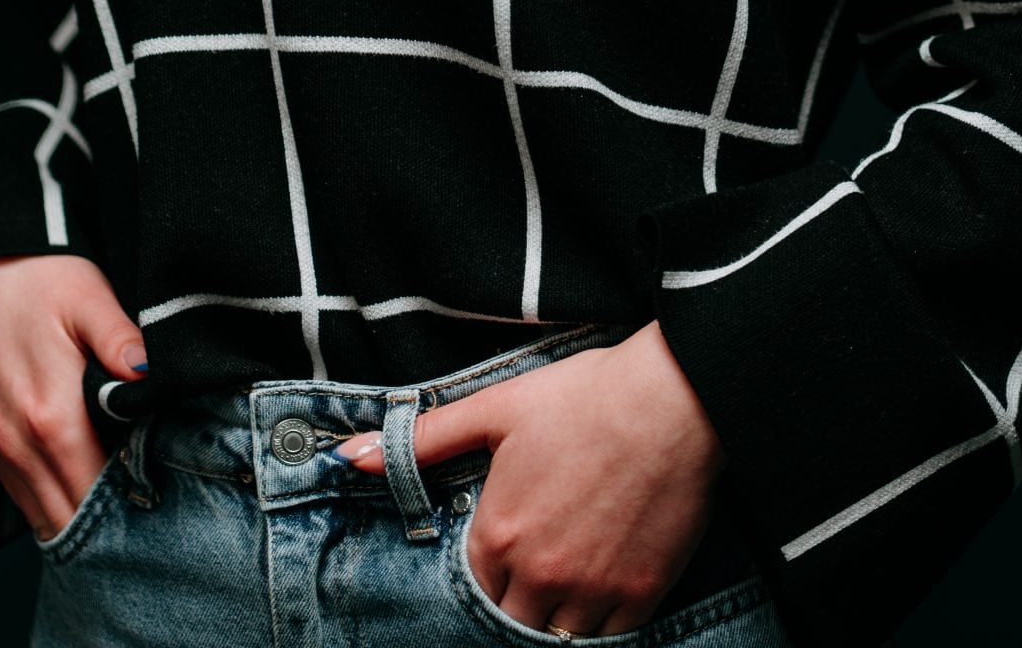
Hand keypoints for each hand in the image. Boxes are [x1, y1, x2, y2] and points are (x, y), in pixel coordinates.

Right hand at [0, 253, 146, 538]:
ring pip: (43, 516)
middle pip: (70, 516)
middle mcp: (19, 446)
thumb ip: (122, 344)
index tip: (162, 488)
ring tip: (118, 493)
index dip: (132, 499)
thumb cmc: (36, 277)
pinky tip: (80, 481)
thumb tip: (153, 379)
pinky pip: (21, 496)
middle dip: (109, 518)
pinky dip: (51, 500)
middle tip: (147, 496)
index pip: (97, 494)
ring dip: (78, 513)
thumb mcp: (88, 298)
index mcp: (51, 418)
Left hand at [335, 322, 724, 636]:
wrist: (672, 399)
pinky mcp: (640, 596)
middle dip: (514, 603)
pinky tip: (596, 595)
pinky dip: (597, 627)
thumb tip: (349, 456)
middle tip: (529, 571)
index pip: (471, 589)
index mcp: (499, 535)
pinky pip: (607, 642)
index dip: (483, 571)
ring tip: (560, 583)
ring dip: (552, 620)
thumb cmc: (582, 397)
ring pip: (556, 640)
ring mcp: (592, 592)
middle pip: (510, 623)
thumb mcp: (495, 408)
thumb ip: (422, 441)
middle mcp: (540, 576)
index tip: (500, 549)